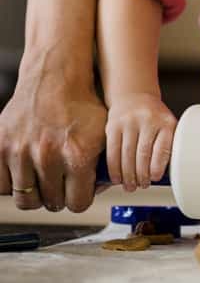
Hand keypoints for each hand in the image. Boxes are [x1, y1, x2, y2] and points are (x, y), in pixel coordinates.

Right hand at [0, 54, 106, 211]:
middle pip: (52, 203)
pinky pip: (3, 187)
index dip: (81, 198)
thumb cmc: (82, 105)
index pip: (78, 203)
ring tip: (46, 179)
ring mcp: (21, 152)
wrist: (55, 79)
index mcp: (77, 153)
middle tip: (63, 185)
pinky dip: (14, 184)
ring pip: (27, 199)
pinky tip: (27, 173)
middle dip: (60, 197)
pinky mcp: (0, 147)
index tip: (79, 192)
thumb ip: (104, 164)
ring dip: (38, 193)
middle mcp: (47, 155)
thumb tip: (101, 190)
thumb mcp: (104, 133)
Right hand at [105, 92, 176, 190]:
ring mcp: (130, 121)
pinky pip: (113, 151)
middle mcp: (148, 120)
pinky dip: (114, 168)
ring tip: (130, 186)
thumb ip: (166, 145)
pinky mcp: (113, 125)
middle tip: (142, 186)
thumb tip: (165, 176)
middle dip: (141, 175)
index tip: (155, 178)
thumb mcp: (166, 125)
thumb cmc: (153, 117)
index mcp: (165, 122)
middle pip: (143, 153)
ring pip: (127, 154)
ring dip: (128, 175)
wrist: (134, 96)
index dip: (158, 166)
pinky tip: (117, 178)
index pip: (163, 147)